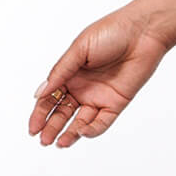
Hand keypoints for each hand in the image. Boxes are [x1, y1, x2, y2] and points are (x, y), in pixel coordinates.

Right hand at [28, 9, 170, 148]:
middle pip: (62, 113)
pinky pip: (102, 121)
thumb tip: (39, 93)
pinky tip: (81, 132)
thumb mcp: (79, 50)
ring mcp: (99, 97)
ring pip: (80, 121)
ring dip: (69, 133)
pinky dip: (92, 129)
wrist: (143, 32)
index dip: (40, 113)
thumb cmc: (110, 32)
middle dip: (51, 127)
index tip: (32, 128)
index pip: (50, 98)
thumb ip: (60, 72)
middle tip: (42, 140)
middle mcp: (82, 87)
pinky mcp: (116, 103)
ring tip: (59, 144)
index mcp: (69, 74)